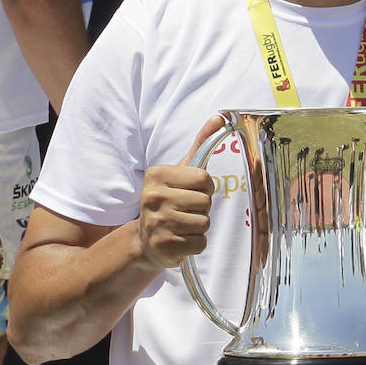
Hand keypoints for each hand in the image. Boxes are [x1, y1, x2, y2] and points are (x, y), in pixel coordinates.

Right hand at [137, 115, 221, 268]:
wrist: (145, 238)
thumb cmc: (168, 200)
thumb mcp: (180, 171)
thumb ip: (200, 144)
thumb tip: (220, 118)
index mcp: (157, 175)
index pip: (204, 179)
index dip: (205, 187)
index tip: (192, 191)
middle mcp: (153, 197)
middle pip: (205, 202)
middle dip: (202, 208)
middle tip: (186, 210)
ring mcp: (157, 223)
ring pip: (204, 223)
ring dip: (199, 226)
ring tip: (183, 225)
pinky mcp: (163, 246)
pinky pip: (199, 243)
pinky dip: (195, 244)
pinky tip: (181, 239)